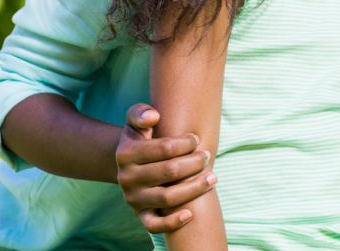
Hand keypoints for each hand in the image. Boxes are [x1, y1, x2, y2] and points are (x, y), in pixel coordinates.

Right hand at [115, 103, 215, 232]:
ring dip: (194, 189)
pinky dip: (172, 222)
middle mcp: (126, 178)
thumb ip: (140, 113)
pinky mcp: (140, 214)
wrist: (131, 163)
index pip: (163, 148)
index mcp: (126, 153)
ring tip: (213, 177)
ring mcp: (133, 198)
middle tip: (208, 155)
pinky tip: (190, 213)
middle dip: (195, 163)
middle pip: (169, 172)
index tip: (196, 139)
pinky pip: (155, 225)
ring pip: (167, 198)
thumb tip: (153, 117)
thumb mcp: (136, 121)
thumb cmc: (142, 137)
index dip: (185, 143)